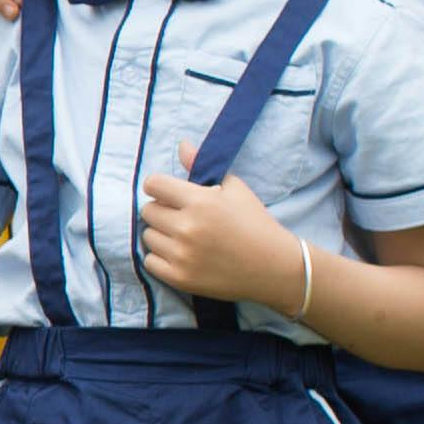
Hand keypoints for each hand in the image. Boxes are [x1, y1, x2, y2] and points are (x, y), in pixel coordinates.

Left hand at [136, 169, 302, 314]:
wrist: (275, 267)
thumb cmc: (255, 223)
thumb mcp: (234, 188)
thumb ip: (201, 165)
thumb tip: (181, 145)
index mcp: (200, 202)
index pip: (153, 184)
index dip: (160, 187)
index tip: (170, 194)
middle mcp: (188, 228)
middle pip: (148, 211)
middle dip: (162, 210)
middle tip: (182, 216)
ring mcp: (182, 255)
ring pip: (148, 236)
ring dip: (161, 234)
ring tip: (184, 236)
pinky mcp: (180, 278)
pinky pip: (150, 261)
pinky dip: (161, 257)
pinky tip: (181, 254)